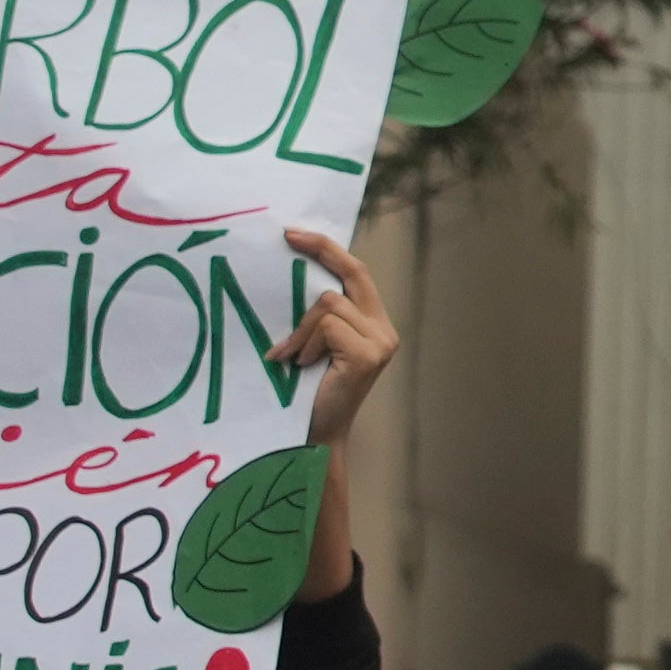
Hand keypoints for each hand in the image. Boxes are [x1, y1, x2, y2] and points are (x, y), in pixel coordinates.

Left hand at [276, 228, 401, 448]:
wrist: (312, 436)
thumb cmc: (306, 393)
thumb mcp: (314, 343)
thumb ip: (318, 315)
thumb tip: (289, 271)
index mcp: (373, 324)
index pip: (356, 274)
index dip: (328, 249)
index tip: (294, 233)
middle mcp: (384, 330)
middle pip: (353, 273)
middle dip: (321, 250)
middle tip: (287, 237)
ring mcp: (380, 343)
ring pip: (329, 303)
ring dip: (301, 329)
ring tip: (290, 356)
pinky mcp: (367, 355)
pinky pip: (327, 325)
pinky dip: (305, 341)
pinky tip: (299, 364)